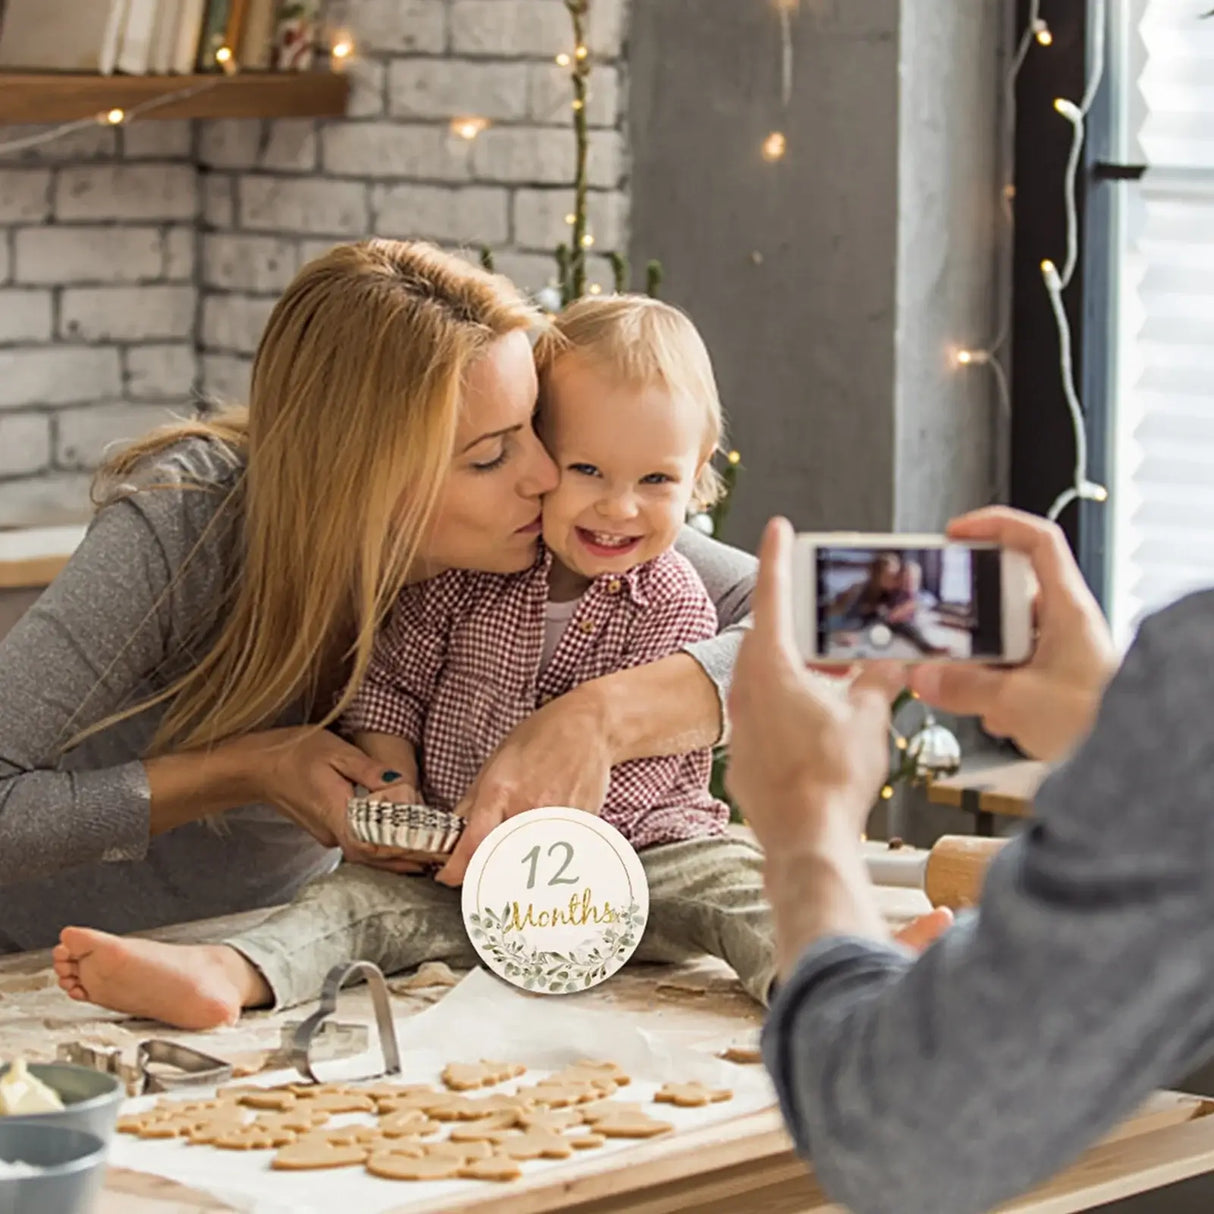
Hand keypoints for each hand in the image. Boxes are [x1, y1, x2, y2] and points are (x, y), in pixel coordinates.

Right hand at [237, 728, 426, 873]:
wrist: (257, 767)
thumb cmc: (295, 753)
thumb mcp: (336, 751)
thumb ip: (368, 770)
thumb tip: (399, 784)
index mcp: (336, 813)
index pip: (373, 846)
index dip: (402, 853)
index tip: (430, 852)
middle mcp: (332, 832)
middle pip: (376, 857)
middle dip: (409, 858)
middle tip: (441, 857)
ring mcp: (328, 835)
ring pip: (368, 855)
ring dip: (397, 856)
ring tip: (430, 853)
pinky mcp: (328, 831)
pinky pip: (360, 845)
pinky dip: (383, 848)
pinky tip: (402, 844)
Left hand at [435, 691, 612, 886]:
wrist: (586, 728)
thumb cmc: (539, 738)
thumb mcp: (496, 762)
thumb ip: (473, 803)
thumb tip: (453, 835)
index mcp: (500, 791)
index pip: (473, 845)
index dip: (456, 870)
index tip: (448, 875)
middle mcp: (528, 808)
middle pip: (500, 863)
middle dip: (485, 871)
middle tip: (481, 868)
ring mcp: (556, 820)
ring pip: (529, 865)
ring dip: (517, 869)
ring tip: (513, 857)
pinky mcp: (579, 826)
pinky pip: (555, 854)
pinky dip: (545, 857)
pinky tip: (543, 844)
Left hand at [726, 518, 905, 853]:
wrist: (806, 838)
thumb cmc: (833, 776)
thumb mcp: (868, 715)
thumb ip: (876, 680)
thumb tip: (889, 664)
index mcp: (773, 666)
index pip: (774, 596)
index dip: (779, 558)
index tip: (778, 528)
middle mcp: (747, 688)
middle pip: (768, 638)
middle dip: (796, 624)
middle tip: (824, 619)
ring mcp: (742, 722)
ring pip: (765, 677)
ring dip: (794, 668)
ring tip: (832, 674)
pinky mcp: (745, 754)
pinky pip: (764, 713)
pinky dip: (788, 705)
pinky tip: (817, 720)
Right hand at [907, 508, 1116, 760]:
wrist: (1130, 760)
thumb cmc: (1098, 721)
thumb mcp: (1018, 701)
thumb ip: (964, 687)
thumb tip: (925, 676)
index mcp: (1066, 609)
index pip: (1037, 540)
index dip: (996, 525)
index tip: (958, 533)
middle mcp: (1065, 623)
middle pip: (1006, 595)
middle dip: (973, 620)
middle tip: (944, 629)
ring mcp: (1060, 651)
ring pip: (1006, 639)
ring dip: (982, 664)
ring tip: (972, 687)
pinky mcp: (1055, 678)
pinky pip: (1013, 669)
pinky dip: (995, 689)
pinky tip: (993, 714)